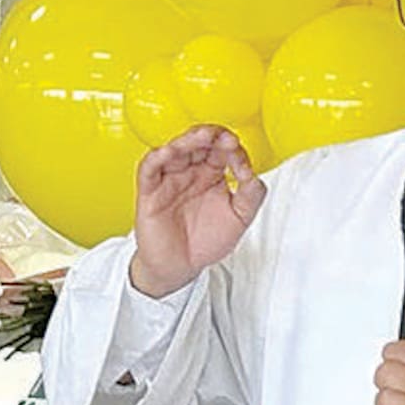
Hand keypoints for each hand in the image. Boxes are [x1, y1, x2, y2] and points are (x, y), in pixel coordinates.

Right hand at [130, 126, 266, 298]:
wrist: (181, 267)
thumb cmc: (206, 241)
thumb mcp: (239, 218)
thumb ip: (251, 196)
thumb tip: (255, 175)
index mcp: (213, 173)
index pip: (222, 150)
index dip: (234, 150)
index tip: (243, 159)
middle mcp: (191, 171)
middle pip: (199, 142)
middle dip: (214, 136)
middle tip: (227, 139)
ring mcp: (170, 178)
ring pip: (176, 149)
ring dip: (189, 139)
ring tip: (203, 136)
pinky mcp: (150, 191)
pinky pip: (149, 168)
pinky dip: (157, 157)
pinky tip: (169, 151)